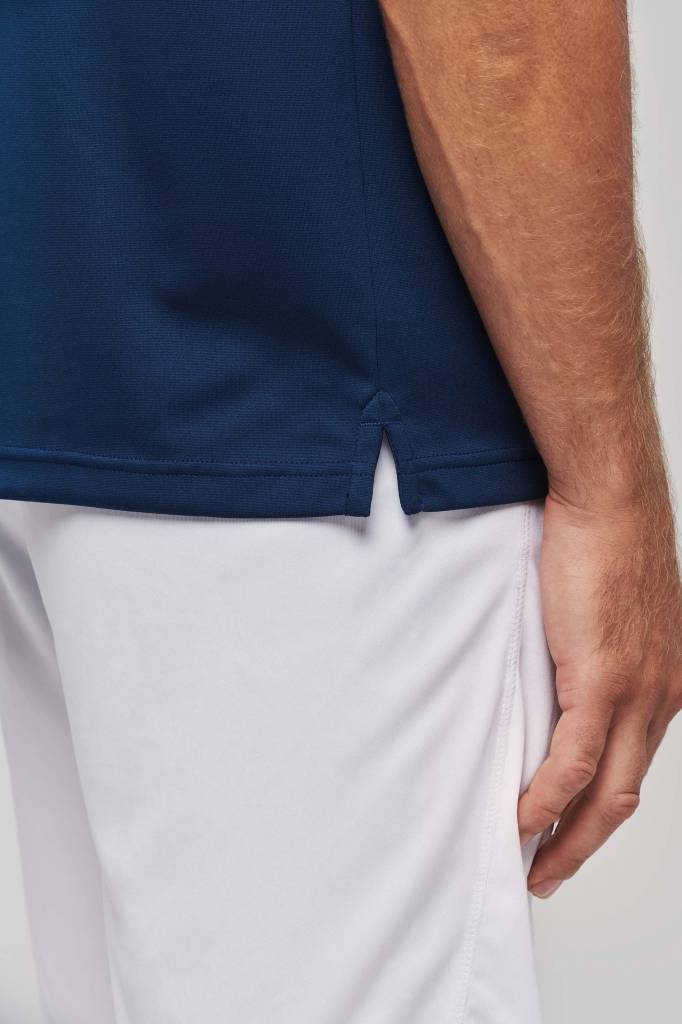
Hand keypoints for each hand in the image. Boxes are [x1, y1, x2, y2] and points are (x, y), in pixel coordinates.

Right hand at [518, 488, 681, 897]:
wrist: (611, 503)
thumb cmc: (605, 544)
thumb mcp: (608, 615)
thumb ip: (591, 658)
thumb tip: (554, 684)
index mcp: (665, 684)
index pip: (633, 766)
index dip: (600, 808)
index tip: (569, 829)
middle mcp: (660, 699)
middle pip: (624, 796)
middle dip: (585, 844)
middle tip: (549, 869)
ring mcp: (637, 694)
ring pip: (605, 792)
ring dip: (567, 837)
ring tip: (532, 860)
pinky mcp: (603, 681)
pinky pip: (574, 761)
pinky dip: (547, 798)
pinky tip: (523, 818)